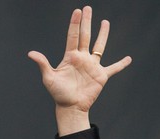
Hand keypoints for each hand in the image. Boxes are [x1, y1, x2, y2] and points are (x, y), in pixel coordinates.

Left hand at [28, 6, 131, 134]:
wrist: (70, 107)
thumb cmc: (58, 94)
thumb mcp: (49, 78)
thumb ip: (43, 64)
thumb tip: (31, 53)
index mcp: (70, 57)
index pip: (73, 36)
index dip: (75, 24)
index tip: (77, 11)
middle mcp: (82, 59)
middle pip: (85, 36)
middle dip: (87, 22)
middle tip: (88, 8)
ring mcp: (92, 66)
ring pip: (99, 47)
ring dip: (103, 34)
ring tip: (105, 22)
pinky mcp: (101, 76)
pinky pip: (114, 68)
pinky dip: (121, 64)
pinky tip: (129, 58)